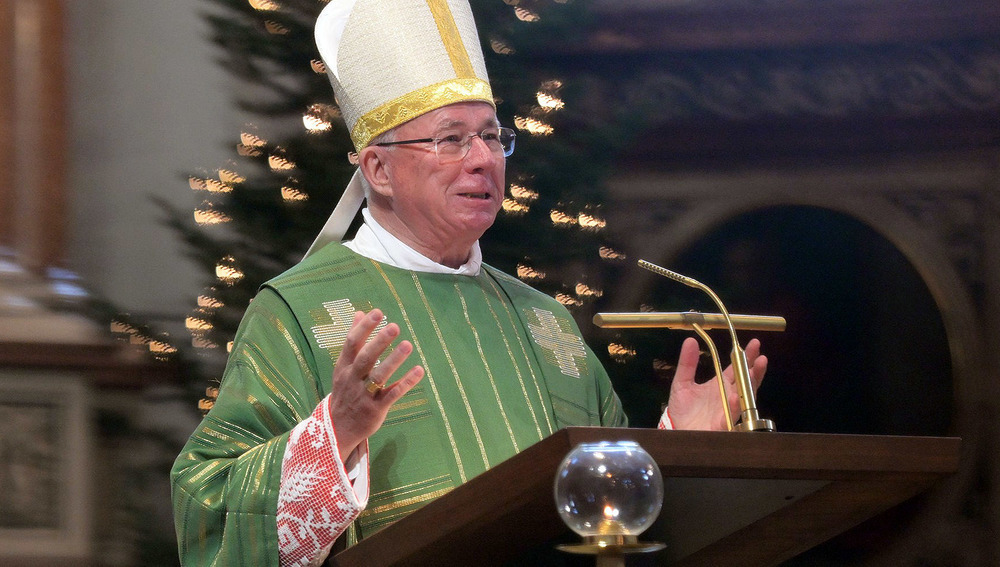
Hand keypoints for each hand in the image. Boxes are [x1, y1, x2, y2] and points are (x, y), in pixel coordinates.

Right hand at [328, 309, 423, 460]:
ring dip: (393, 360)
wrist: (337, 429)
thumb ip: (353, 341)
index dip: (364, 328)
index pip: (352, 344)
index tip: (378, 312)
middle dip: (379, 342)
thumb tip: (358, 313)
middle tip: (395, 326)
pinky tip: (419, 371)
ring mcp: (364, 395)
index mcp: (343, 367)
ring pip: (378, 376)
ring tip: (408, 345)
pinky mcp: (376, 409)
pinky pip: (392, 394)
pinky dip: (406, 383)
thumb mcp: (343, 367)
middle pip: (365, 358)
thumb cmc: (345, 391)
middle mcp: (352, 380)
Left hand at [665, 337, 766, 430]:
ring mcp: (728, 409)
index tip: (755, 343)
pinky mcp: (723, 424)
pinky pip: (732, 415)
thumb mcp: (682, 382)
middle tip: (761, 356)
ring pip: (745, 397)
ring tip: (754, 371)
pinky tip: (734, 397)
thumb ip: (687, 363)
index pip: (737, 368)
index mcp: (720, 384)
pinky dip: (734, 406)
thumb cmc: (682, 409)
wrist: (676, 430)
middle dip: (755, 369)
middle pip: (746, 381)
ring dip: (750, 384)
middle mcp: (728, 396)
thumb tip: (690, 340)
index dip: (746, 356)